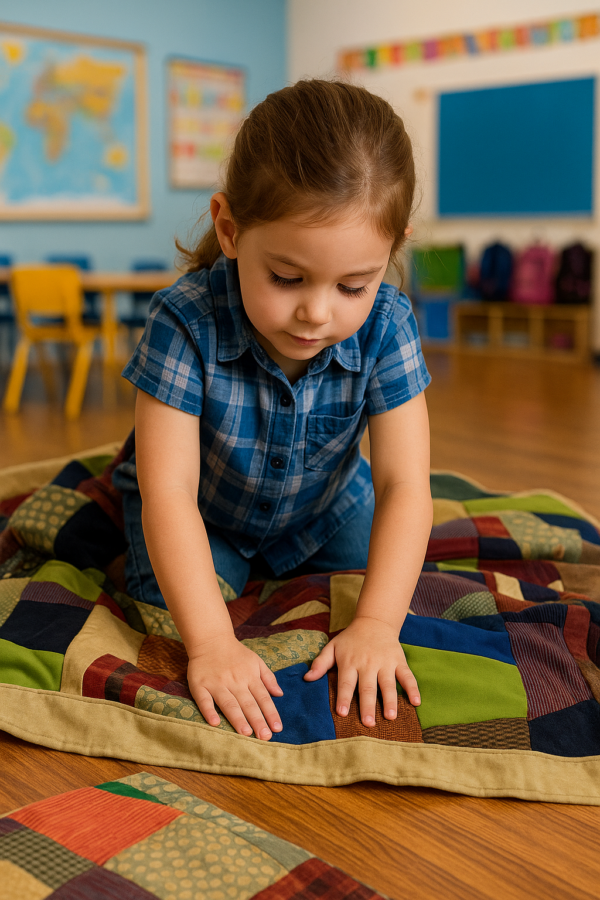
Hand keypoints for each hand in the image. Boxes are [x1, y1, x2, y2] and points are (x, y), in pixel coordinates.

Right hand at [187, 633, 282, 739]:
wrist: (211, 639)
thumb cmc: (236, 653)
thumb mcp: (256, 661)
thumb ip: (268, 677)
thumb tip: (280, 694)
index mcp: (250, 676)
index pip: (263, 697)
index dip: (271, 713)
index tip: (277, 728)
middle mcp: (235, 681)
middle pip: (248, 703)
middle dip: (257, 720)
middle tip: (265, 737)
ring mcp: (217, 683)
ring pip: (229, 703)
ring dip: (237, 719)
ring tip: (246, 734)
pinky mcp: (200, 685)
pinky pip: (204, 700)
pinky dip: (209, 711)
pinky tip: (215, 723)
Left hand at [304, 616, 419, 726]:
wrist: (374, 622)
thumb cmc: (351, 639)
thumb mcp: (332, 647)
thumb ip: (320, 663)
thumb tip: (306, 678)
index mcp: (350, 662)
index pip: (346, 683)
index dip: (344, 698)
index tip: (342, 713)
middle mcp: (368, 663)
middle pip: (368, 687)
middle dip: (368, 705)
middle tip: (368, 723)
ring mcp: (385, 662)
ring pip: (388, 684)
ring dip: (390, 700)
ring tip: (390, 716)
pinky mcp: (399, 661)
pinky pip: (407, 676)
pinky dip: (413, 688)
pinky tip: (416, 702)